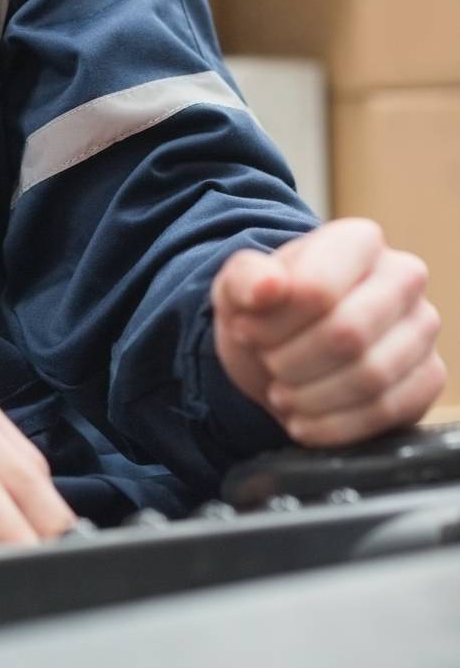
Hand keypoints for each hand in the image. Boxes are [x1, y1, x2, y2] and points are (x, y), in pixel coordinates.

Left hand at [212, 218, 446, 447]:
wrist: (285, 350)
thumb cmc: (266, 311)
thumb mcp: (238, 287)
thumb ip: (245, 278)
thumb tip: (268, 286)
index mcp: (358, 240)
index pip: (318, 289)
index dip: (273, 323)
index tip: (245, 331)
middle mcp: (403, 277)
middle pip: (348, 334)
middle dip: (292, 361)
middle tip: (267, 366)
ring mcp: (422, 328)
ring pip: (371, 377)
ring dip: (310, 397)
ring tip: (280, 394)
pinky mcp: (429, 377)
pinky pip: (389, 411)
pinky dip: (335, 426)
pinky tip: (303, 421)